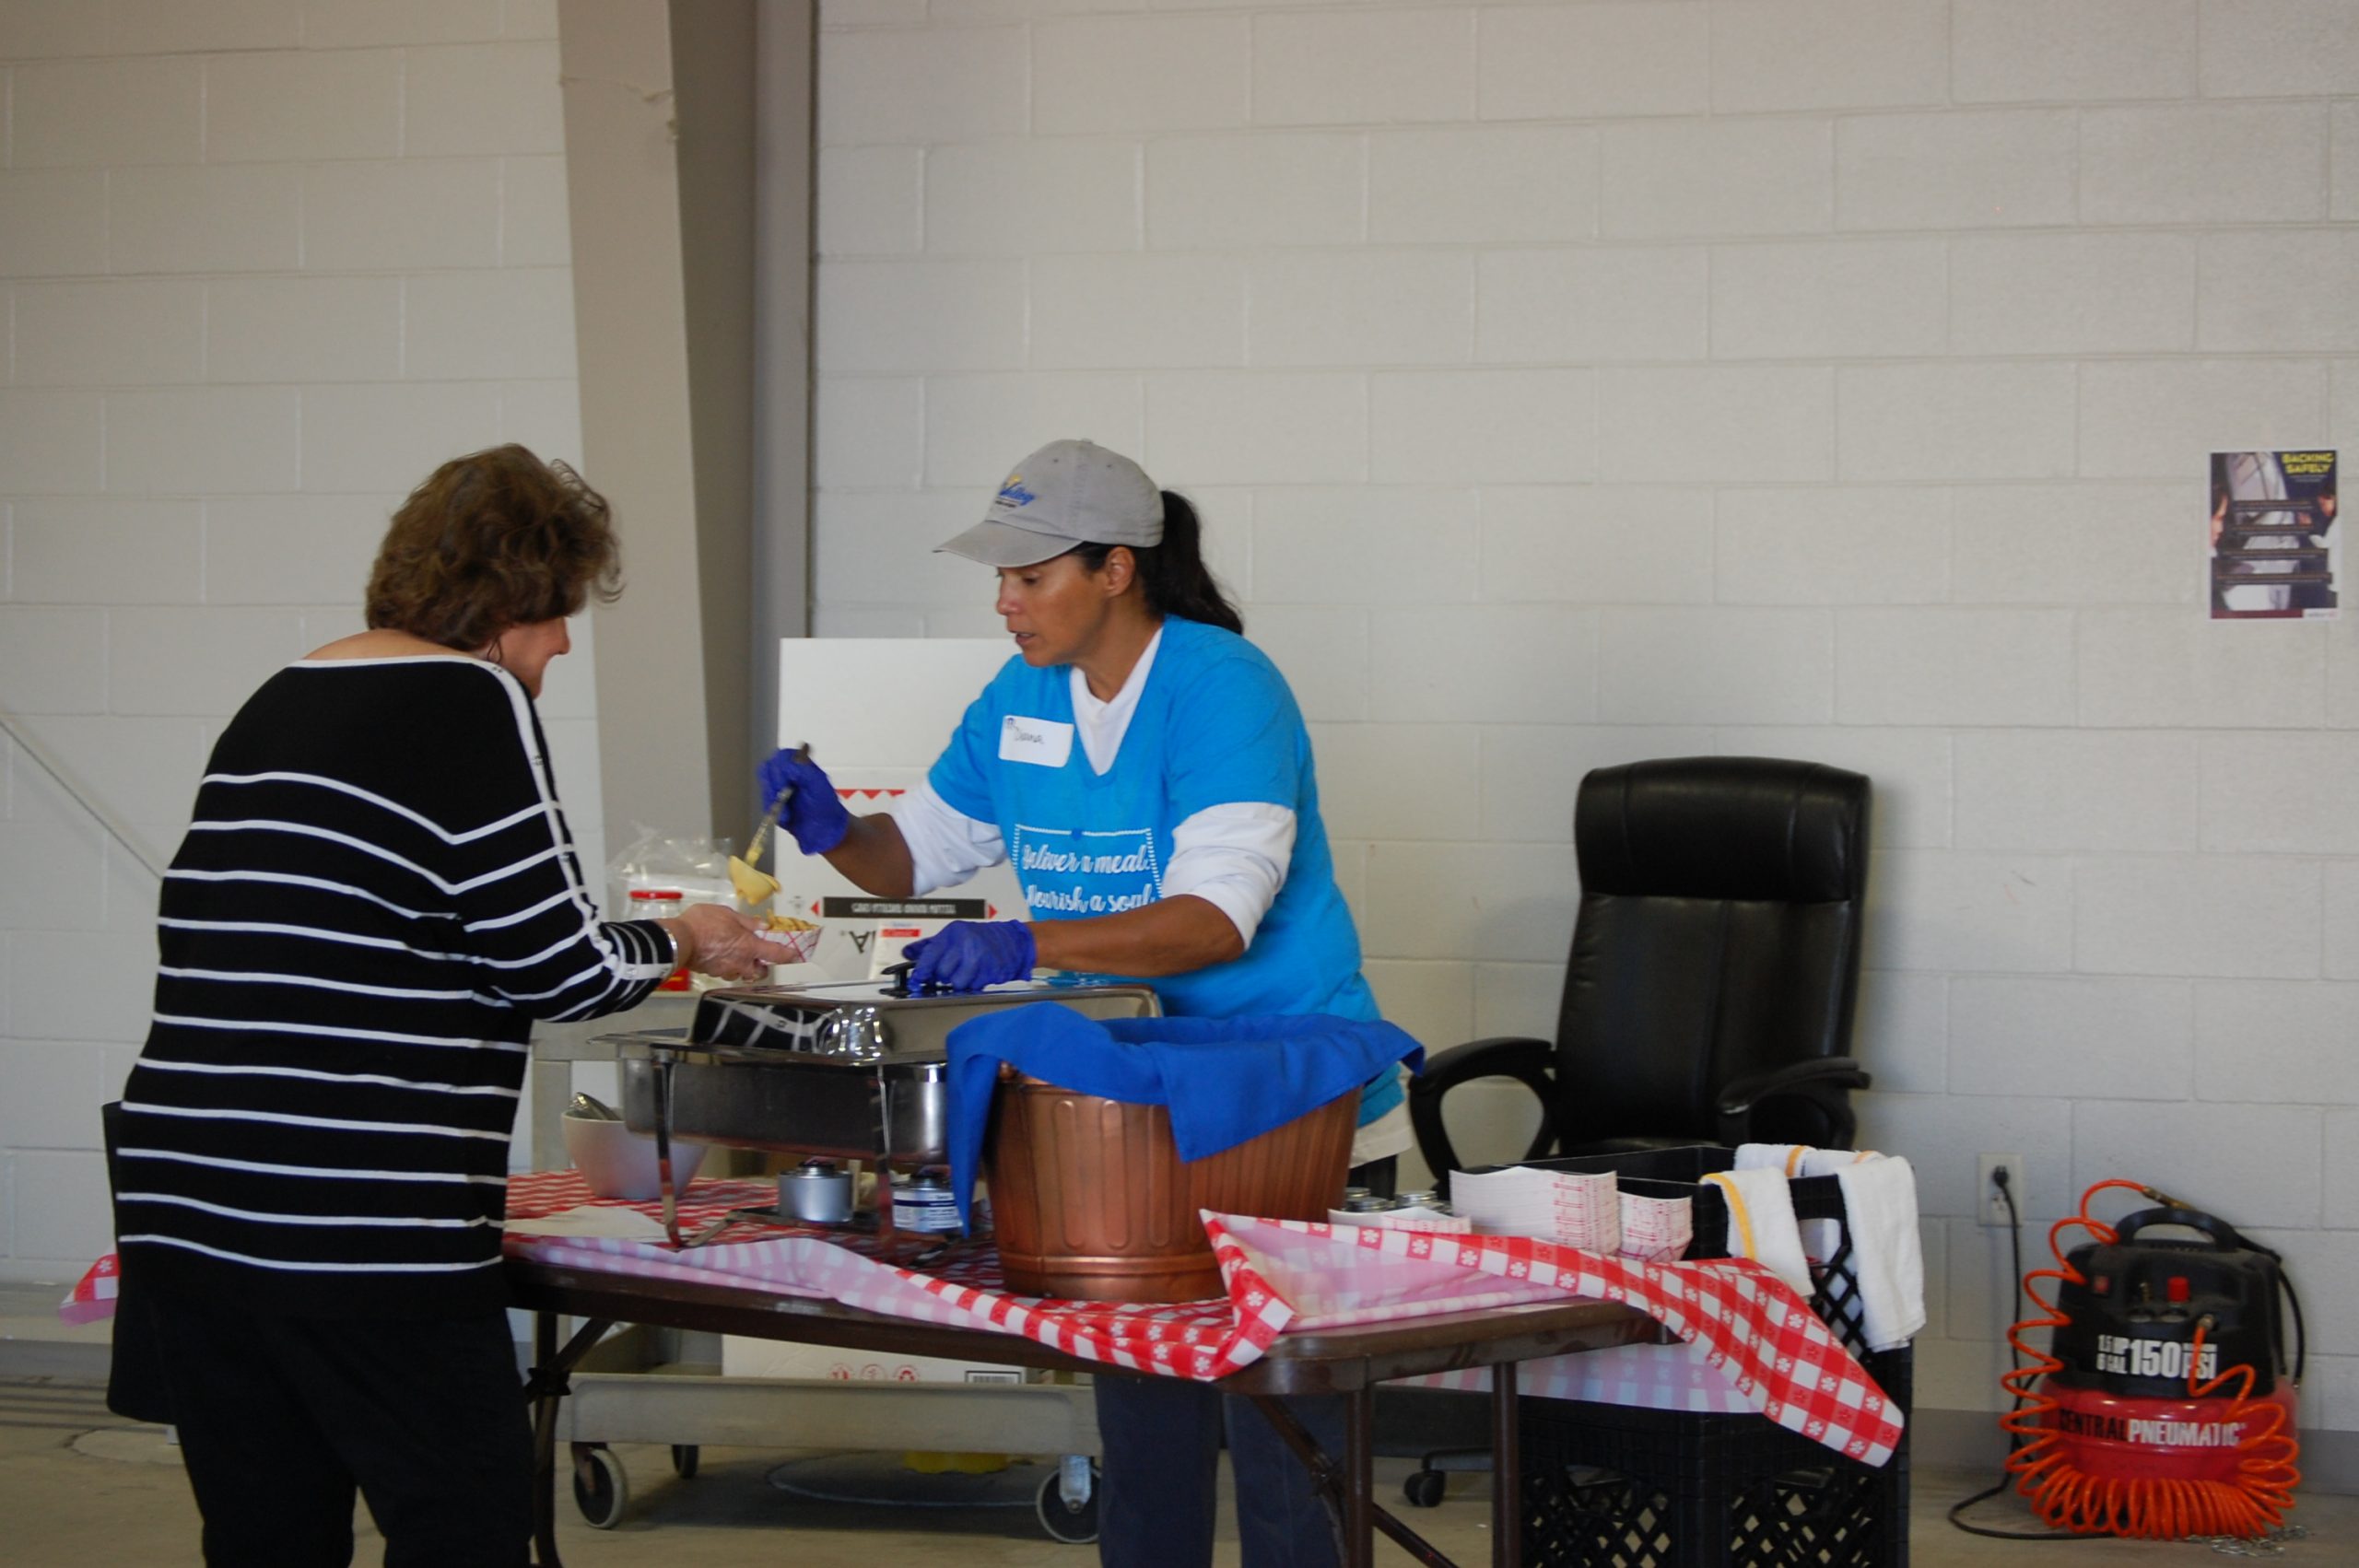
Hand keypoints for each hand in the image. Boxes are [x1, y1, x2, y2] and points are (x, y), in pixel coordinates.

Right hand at [668, 903, 799, 981]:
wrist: (678, 940)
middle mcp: (740, 962)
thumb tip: (763, 926)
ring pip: (742, 975)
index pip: (775, 955)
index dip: (788, 956)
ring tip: (737, 956)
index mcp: (748, 947)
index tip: (795, 956)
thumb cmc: (703, 923)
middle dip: (762, 967)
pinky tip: (720, 957)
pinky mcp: (713, 973)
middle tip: (758, 956)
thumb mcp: (728, 914)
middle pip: (760, 972)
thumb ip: (747, 922)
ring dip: (744, 968)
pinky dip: (727, 966)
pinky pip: (726, 973)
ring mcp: (726, 970)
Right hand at [756, 747, 850, 855]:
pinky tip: (785, 818)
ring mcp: (779, 786)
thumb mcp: (819, 785)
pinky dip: (772, 811)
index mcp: (800, 764)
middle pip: (767, 769)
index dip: (780, 769)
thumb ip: (805, 771)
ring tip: (787, 815)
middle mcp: (788, 772)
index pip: (782, 757)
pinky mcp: (774, 802)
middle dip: (773, 787)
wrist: (823, 833)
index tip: (787, 784)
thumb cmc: (825, 807)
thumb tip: (787, 764)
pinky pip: (764, 801)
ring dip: (772, 801)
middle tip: (782, 800)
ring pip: (764, 786)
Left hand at [904, 921, 1035, 991]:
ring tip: (965, 972)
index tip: (916, 981)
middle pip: (943, 972)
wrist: (1012, 940)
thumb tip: (907, 953)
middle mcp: (966, 944)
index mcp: (953, 933)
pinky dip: (973, 984)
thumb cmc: (979, 938)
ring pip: (957, 983)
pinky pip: (973, 986)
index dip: (921, 971)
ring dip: (959, 982)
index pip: (930, 955)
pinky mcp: (992, 970)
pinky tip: (978, 974)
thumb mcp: (953, 935)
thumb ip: (929, 946)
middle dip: (943, 976)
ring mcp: (980, 957)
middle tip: (949, 972)